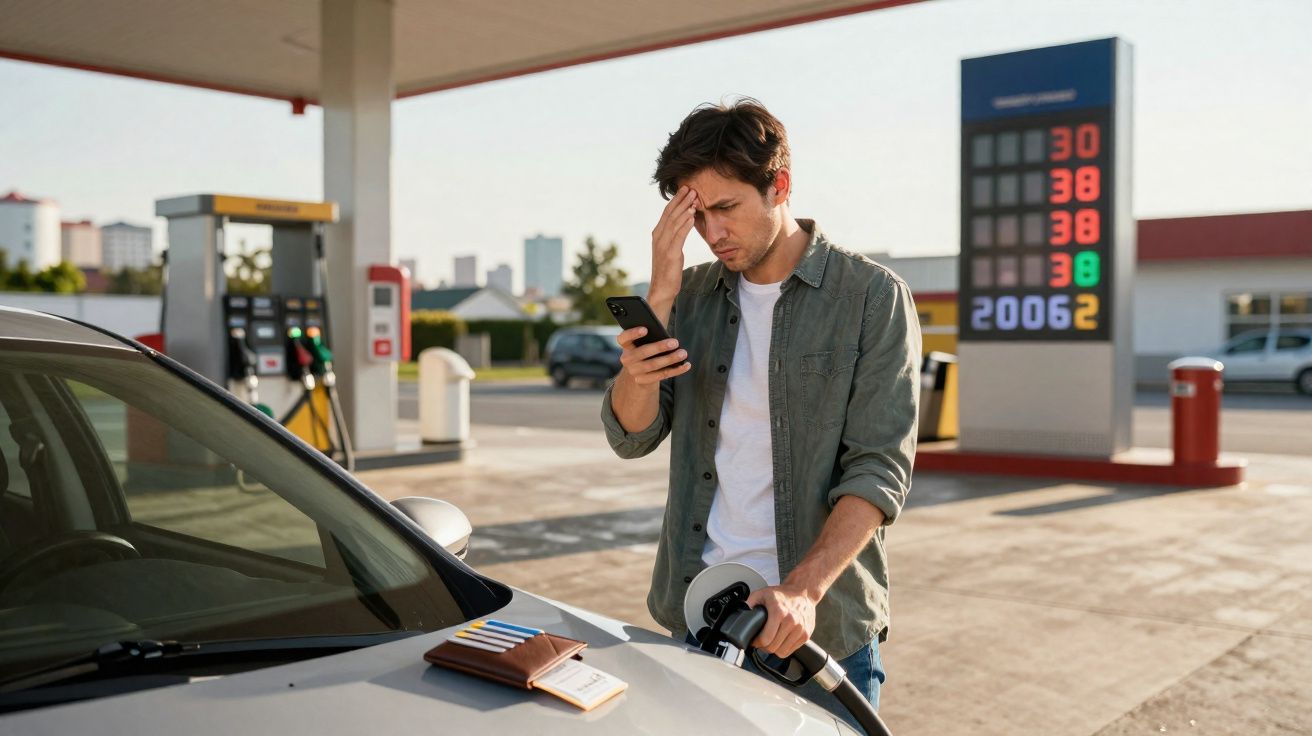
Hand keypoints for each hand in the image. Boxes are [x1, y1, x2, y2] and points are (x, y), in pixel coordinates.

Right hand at [616, 327, 691, 385]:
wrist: (640, 370)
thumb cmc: (646, 348)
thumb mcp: (644, 339)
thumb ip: (651, 332)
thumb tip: (664, 323)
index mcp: (626, 345)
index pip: (623, 338)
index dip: (633, 333)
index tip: (645, 329)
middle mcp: (627, 359)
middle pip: (642, 353)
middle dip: (659, 347)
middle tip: (675, 342)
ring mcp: (634, 371)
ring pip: (653, 365)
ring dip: (670, 359)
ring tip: (683, 353)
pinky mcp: (643, 381)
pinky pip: (661, 375)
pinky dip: (675, 370)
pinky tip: (686, 365)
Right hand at [649, 186, 698, 306]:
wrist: (661, 289)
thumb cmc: (667, 270)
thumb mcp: (670, 249)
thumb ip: (674, 236)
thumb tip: (683, 224)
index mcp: (657, 234)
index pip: (667, 212)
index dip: (676, 200)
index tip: (685, 189)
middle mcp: (658, 237)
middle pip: (670, 214)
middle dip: (681, 200)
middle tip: (691, 188)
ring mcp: (663, 245)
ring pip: (674, 222)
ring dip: (685, 209)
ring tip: (694, 198)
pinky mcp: (671, 253)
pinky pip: (679, 236)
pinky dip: (685, 225)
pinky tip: (692, 216)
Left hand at [746, 583, 817, 657]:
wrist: (803, 592)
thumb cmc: (783, 594)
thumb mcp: (763, 593)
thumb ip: (750, 602)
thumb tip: (742, 611)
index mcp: (779, 612)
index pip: (766, 639)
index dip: (757, 643)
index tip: (754, 641)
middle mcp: (791, 621)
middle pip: (773, 647)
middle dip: (764, 647)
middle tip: (761, 641)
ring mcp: (800, 629)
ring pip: (782, 652)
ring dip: (774, 649)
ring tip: (771, 641)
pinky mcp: (806, 635)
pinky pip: (791, 650)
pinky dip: (784, 648)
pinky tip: (781, 640)